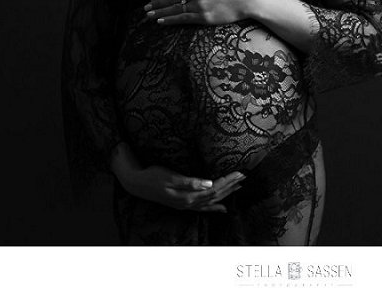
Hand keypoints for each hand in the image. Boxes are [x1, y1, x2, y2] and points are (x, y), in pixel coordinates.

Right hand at [121, 165, 246, 213]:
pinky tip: (223, 208)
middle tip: (244, 176)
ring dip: (226, 194)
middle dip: (231, 186)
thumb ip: (190, 182)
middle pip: (216, 195)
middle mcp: (189, 203)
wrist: (137, 184)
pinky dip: (215, 208)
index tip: (239, 172)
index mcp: (188, 196)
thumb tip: (209, 183)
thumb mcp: (170, 177)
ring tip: (239, 187)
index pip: (214, 188)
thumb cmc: (153, 177)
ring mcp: (186, 205)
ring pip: (212, 201)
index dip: (227, 181)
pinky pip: (203, 207)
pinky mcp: (183, 204)